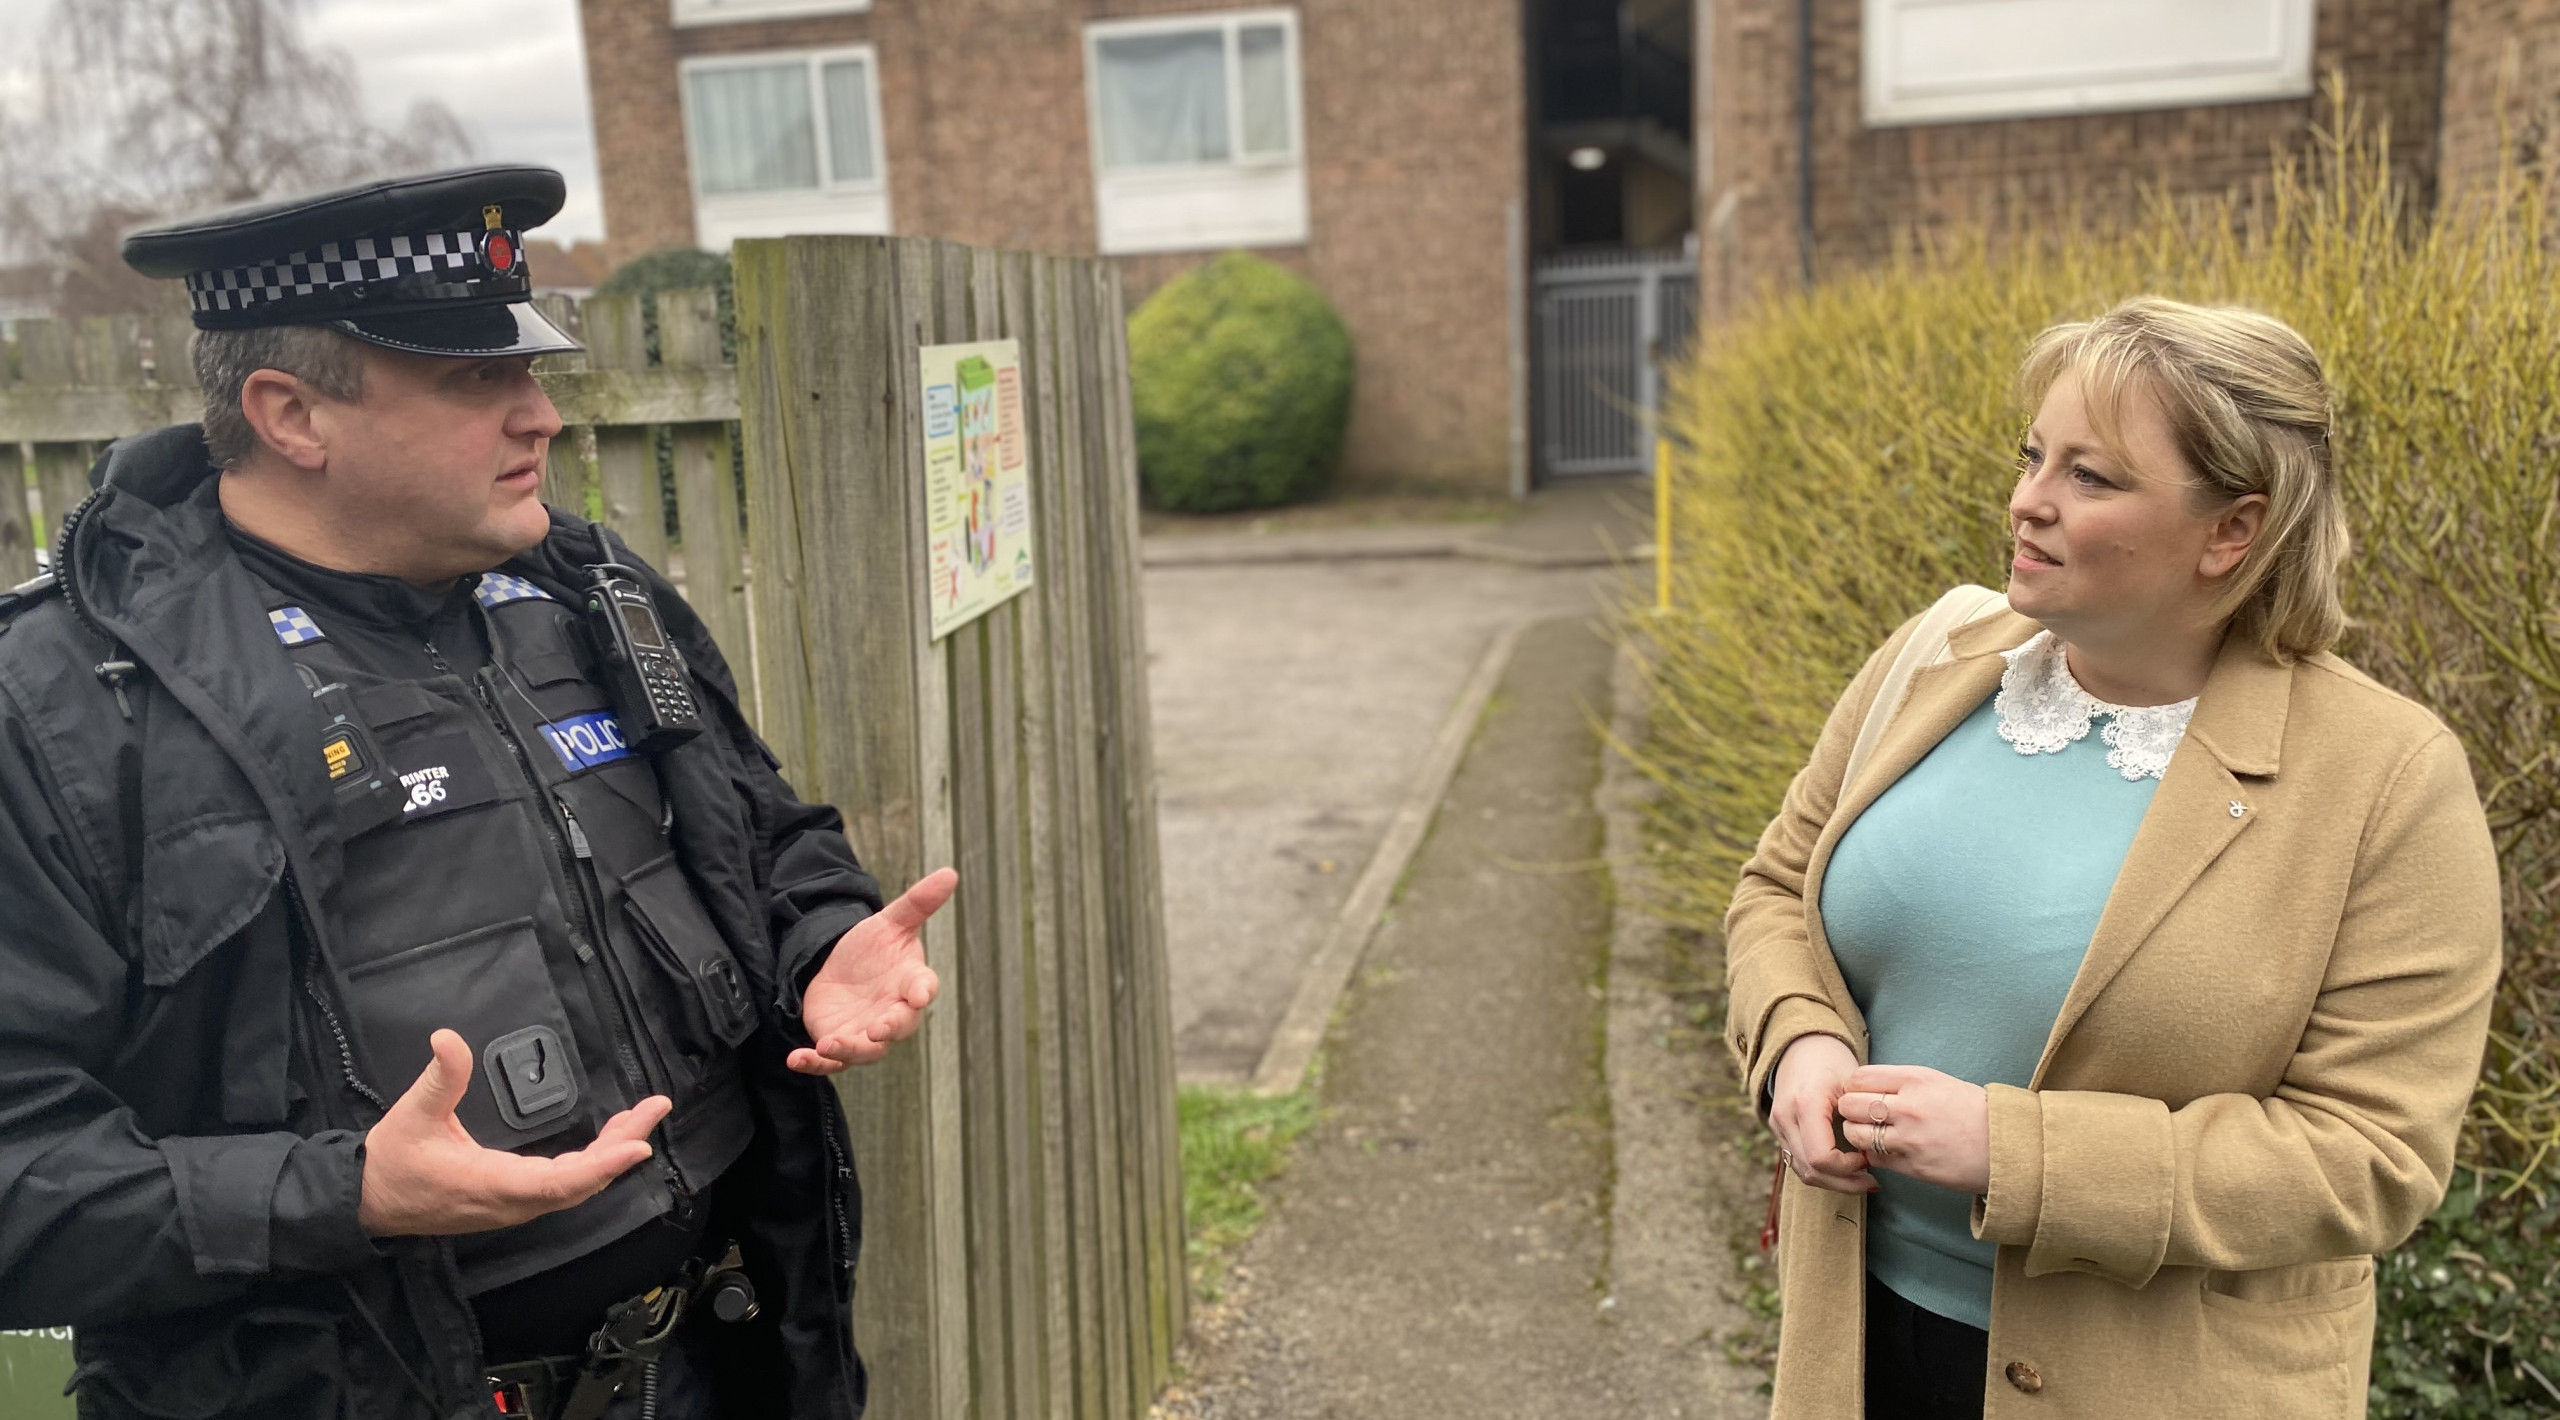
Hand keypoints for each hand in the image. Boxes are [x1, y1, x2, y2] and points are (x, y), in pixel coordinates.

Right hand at [358, 1029, 670, 1236]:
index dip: (601, 1166)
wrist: (365, 1204)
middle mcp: (510, 1202)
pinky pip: (563, 1188)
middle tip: (655, 1108)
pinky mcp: (511, 1203)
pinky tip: (610, 1143)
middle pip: (581, 1183)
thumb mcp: (412, 1114)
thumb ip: (440, 1077)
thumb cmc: (390, 1161)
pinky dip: (593, 1166)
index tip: (638, 1145)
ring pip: (575, 1188)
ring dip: (611, 1155)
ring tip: (640, 1118)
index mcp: (489, 1184)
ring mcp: (512, 1207)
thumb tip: (448, 1037)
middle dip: (621, 1147)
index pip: (558, 1181)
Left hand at [790, 868, 954, 1074]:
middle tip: (877, 1029)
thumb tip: (950, 872)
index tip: (920, 994)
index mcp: (910, 983)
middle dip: (888, 1030)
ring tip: (829, 1044)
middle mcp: (892, 1013)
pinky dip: (815, 1064)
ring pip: (864, 1051)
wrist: (840, 968)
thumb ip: (918, 902)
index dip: (923, 992)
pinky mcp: (837, 1042)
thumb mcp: (890, 922)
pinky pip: (829, 1061)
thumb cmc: (874, 949)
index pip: (923, 987)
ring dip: (849, 1050)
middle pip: (897, 1028)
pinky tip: (796, 1058)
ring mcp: (865, 1032)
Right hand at [1768, 1033, 1874, 1194]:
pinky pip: (1798, 1163)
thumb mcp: (1852, 1084)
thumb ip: (1861, 1117)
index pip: (1821, 1157)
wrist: (1801, 1046)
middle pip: (1811, 1170)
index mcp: (1805, 1104)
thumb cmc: (1832, 1062)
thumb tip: (1875, 1152)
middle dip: (1844, 1182)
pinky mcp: (1778, 1131)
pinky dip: (1822, 1172)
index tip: (1867, 1158)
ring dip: (1833, 1182)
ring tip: (1861, 1179)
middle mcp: (1785, 1117)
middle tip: (1872, 1181)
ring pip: (1803, 1172)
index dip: (1847, 1167)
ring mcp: (1777, 1126)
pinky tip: (1844, 1170)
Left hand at [1835, 1064, 1989, 1193]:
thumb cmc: (1974, 1111)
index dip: (1853, 1086)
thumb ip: (1903, 1083)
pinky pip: (1875, 1158)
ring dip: (1857, 1134)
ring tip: (1869, 1134)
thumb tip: (1867, 1087)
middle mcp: (1909, 1107)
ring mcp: (1909, 1139)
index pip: (1859, 1077)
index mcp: (1916, 1080)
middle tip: (1859, 1115)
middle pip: (1849, 1104)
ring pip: (1855, 1134)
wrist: (2007, 1145)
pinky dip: (1874, 1155)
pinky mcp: (1913, 1166)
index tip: (1859, 1093)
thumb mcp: (1939, 1082)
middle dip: (1849, 1110)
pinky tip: (1887, 1151)